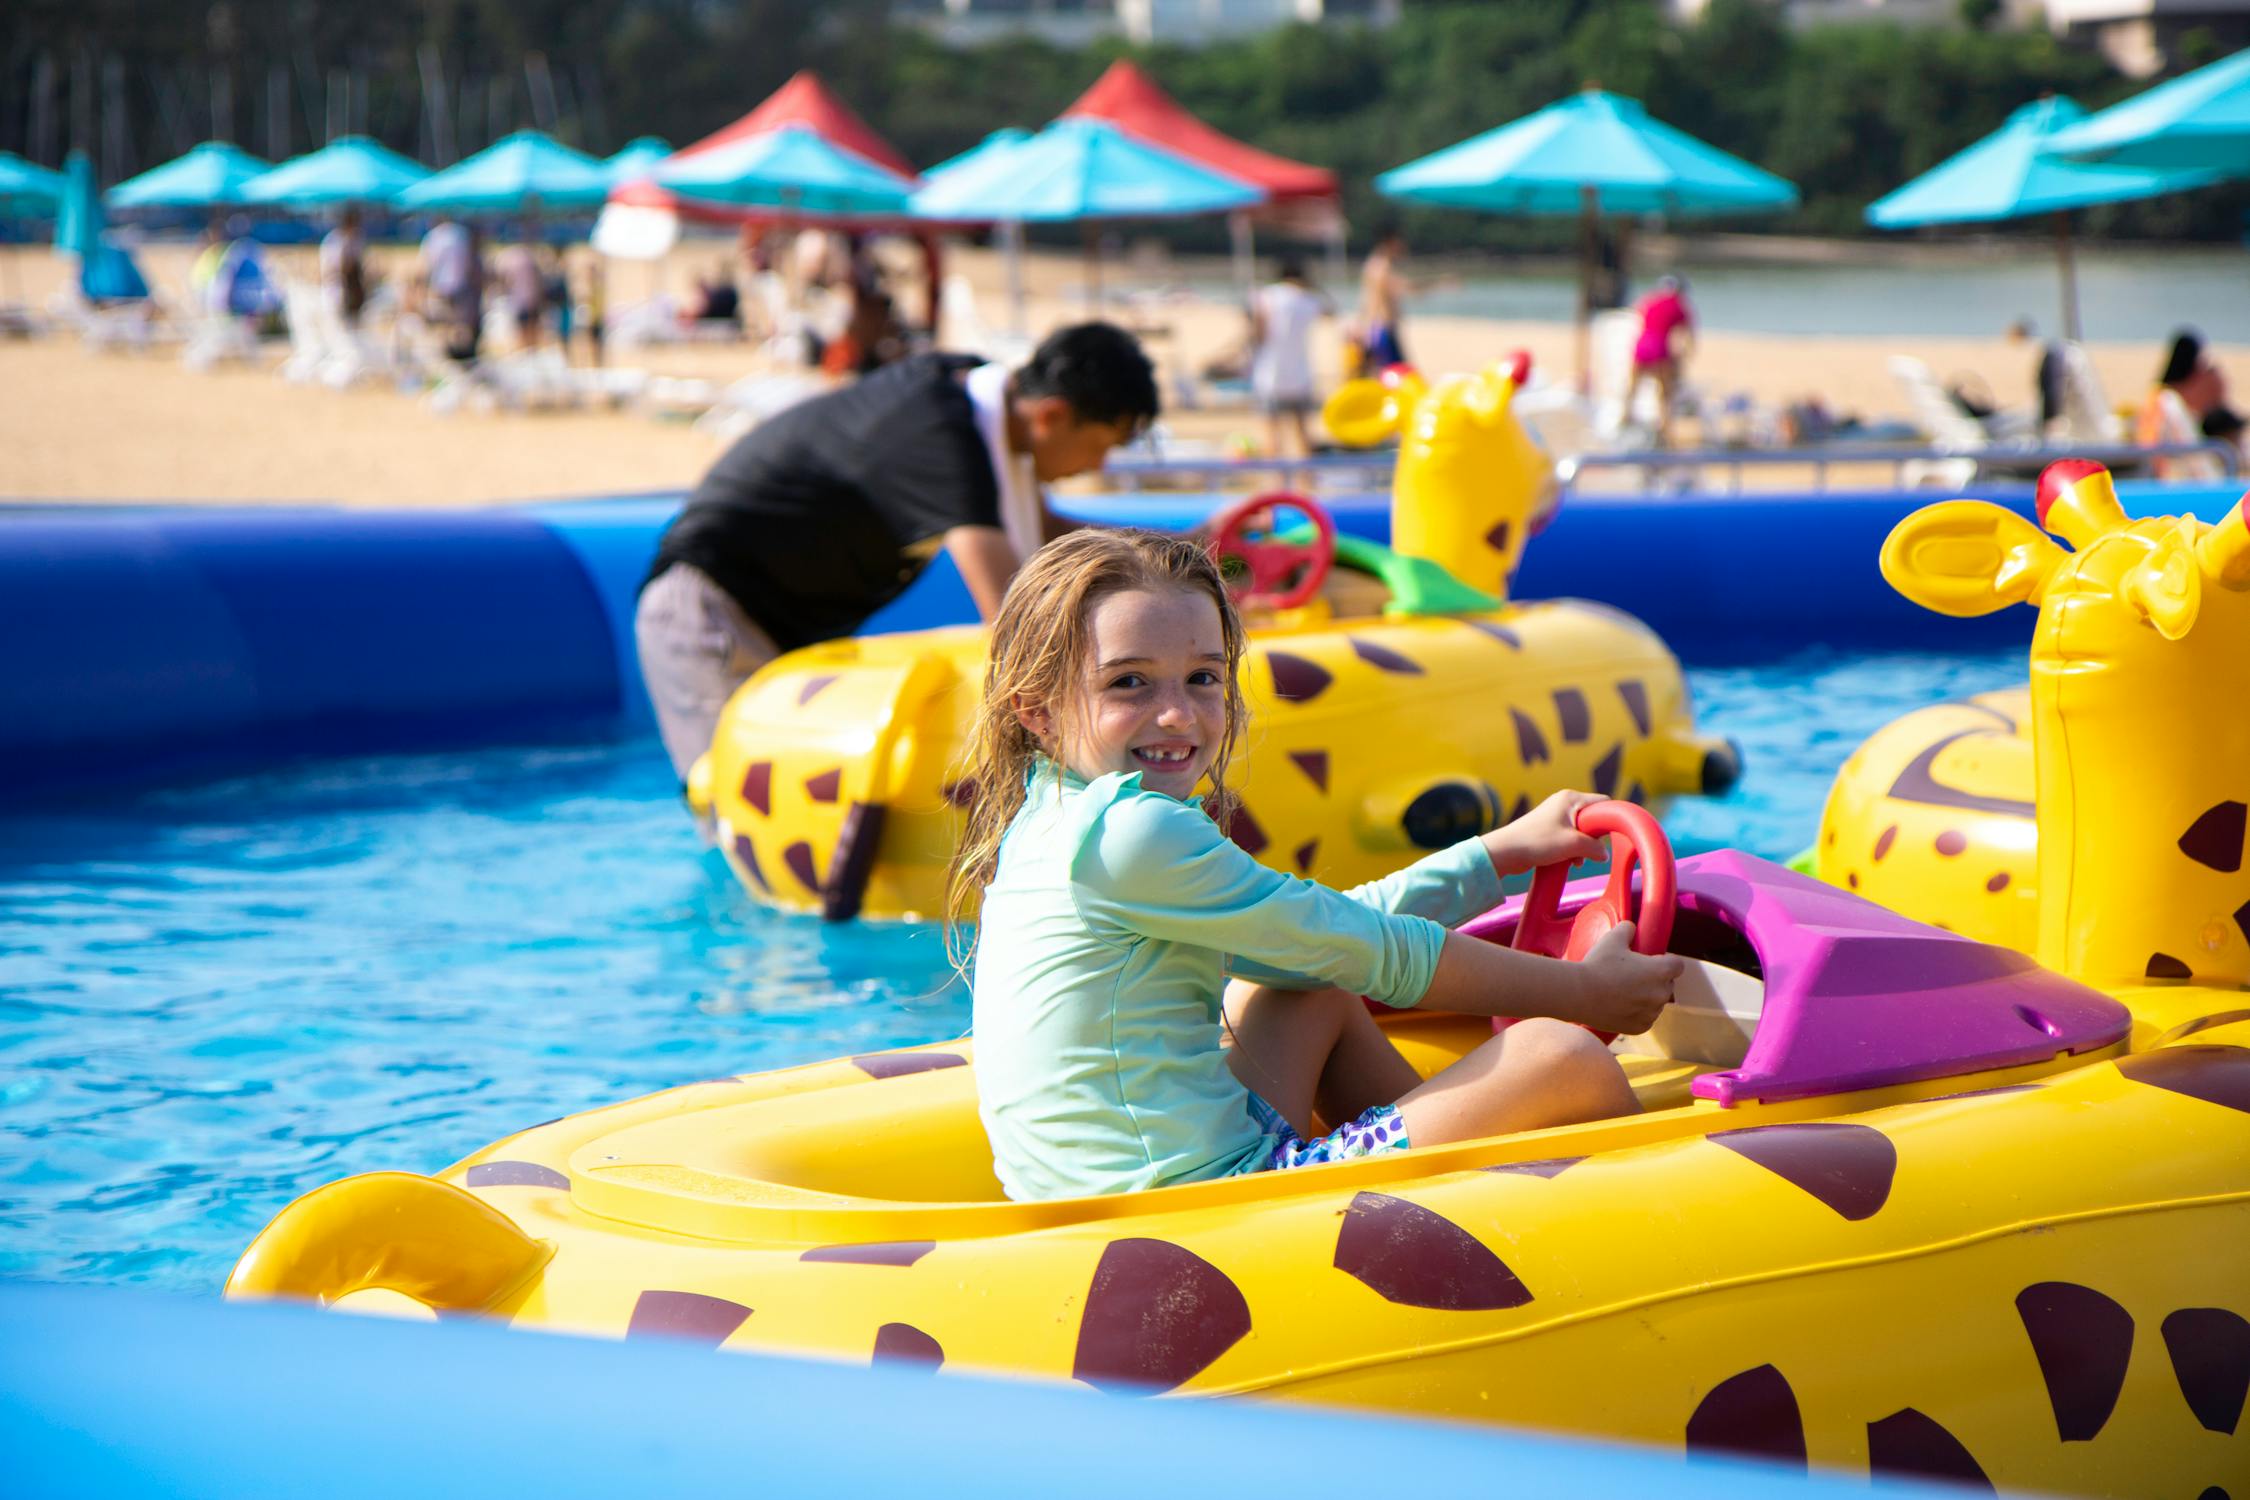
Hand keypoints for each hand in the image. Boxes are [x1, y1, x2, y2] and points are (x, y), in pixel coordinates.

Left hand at [1485, 789, 1606, 875]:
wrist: (1505, 852)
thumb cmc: (1538, 842)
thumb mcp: (1573, 845)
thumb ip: (1595, 848)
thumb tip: (1604, 854)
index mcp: (1571, 798)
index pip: (1603, 802)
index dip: (1609, 818)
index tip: (1608, 837)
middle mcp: (1563, 803)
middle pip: (1592, 818)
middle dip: (1593, 838)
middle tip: (1587, 850)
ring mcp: (1555, 816)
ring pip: (1581, 831)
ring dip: (1582, 847)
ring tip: (1575, 860)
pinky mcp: (1548, 829)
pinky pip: (1569, 837)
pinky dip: (1571, 849)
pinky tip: (1568, 862)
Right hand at [1573, 922, 1682, 1035]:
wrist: (1578, 994)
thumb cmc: (1597, 965)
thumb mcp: (1612, 939)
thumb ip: (1627, 929)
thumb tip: (1631, 927)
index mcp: (1661, 971)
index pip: (1677, 965)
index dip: (1666, 961)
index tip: (1653, 960)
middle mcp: (1661, 993)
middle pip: (1667, 984)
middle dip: (1656, 979)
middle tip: (1634, 975)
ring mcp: (1651, 1012)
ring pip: (1656, 1002)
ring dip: (1647, 997)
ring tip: (1624, 991)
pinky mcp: (1640, 1027)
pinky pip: (1646, 1018)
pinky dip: (1638, 1012)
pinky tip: (1621, 1005)